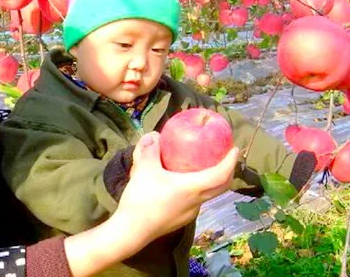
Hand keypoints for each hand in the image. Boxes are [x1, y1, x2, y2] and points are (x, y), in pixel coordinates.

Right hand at [63, 132, 238, 276]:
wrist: (131, 231)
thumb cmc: (141, 199)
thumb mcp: (143, 169)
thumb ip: (149, 149)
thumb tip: (154, 135)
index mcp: (193, 188)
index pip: (221, 175)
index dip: (230, 162)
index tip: (235, 149)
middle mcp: (196, 202)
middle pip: (220, 187)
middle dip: (227, 172)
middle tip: (225, 157)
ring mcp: (189, 213)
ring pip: (208, 195)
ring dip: (211, 181)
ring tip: (203, 168)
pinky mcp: (180, 219)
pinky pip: (196, 201)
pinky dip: (198, 189)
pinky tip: (182, 184)